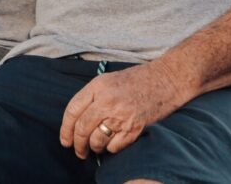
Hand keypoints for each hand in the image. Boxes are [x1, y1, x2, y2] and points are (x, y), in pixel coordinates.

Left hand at [59, 62, 185, 158]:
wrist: (165, 79)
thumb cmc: (136, 80)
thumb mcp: (108, 80)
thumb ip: (92, 96)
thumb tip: (76, 121)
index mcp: (98, 86)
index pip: (72, 111)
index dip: (65, 129)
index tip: (65, 140)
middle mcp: (107, 101)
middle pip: (82, 129)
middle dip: (77, 144)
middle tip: (78, 151)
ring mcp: (121, 115)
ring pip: (97, 140)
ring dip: (94, 148)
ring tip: (96, 147)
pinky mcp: (134, 128)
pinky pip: (114, 147)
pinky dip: (111, 149)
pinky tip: (112, 144)